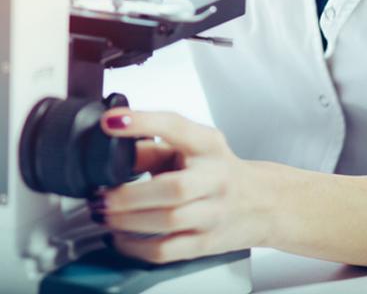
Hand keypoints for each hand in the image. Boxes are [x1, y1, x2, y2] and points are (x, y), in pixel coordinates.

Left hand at [93, 108, 268, 263]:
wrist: (262, 202)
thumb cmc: (218, 169)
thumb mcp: (192, 147)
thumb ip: (154, 147)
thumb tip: (113, 148)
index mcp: (208, 144)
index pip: (175, 126)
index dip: (142, 122)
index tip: (110, 121)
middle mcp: (215, 177)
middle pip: (172, 187)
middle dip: (128, 194)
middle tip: (100, 195)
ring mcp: (214, 212)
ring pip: (168, 221)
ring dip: (127, 221)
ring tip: (104, 215)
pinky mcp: (207, 243)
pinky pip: (168, 250)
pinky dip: (137, 247)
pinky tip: (120, 238)